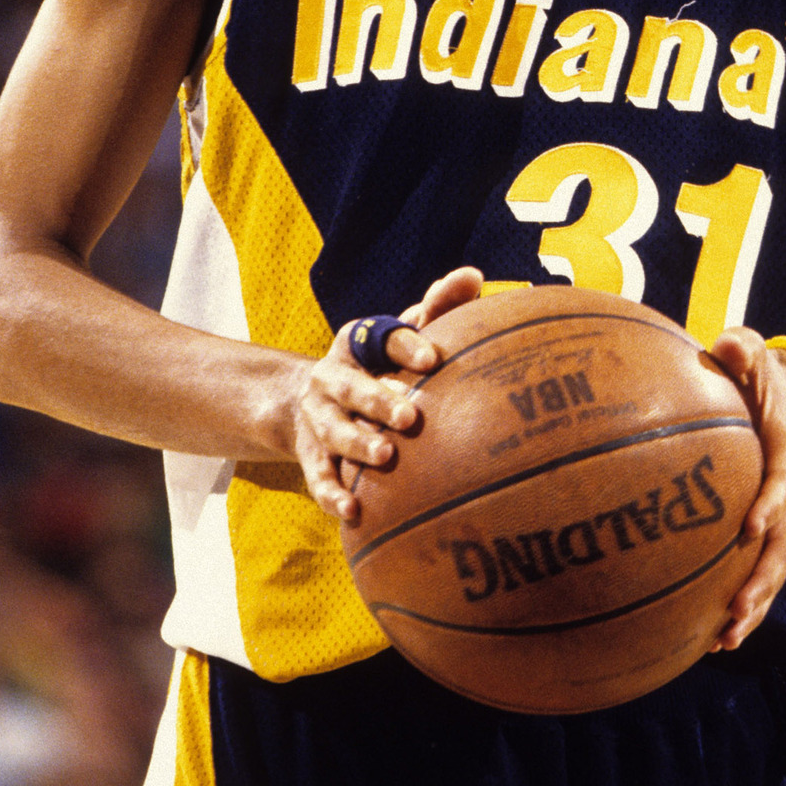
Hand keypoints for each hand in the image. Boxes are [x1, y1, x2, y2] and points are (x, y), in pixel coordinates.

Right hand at [292, 266, 483, 520]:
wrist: (316, 401)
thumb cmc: (379, 365)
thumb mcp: (401, 334)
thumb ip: (438, 306)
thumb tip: (475, 275)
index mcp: (356, 342)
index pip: (379, 335)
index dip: (405, 345)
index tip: (433, 358)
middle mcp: (331, 376)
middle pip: (350, 386)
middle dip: (377, 399)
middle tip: (410, 416)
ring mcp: (317, 417)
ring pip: (333, 431)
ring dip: (357, 443)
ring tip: (384, 456)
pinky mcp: (310, 454)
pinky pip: (318, 476)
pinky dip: (332, 494)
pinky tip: (354, 510)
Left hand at [706, 327, 785, 649]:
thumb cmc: (760, 375)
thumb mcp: (754, 352)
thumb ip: (742, 349)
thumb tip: (726, 344)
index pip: (784, 481)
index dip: (771, 504)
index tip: (749, 527)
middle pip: (783, 544)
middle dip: (762, 579)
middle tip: (735, 607)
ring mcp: (785, 517)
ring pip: (774, 570)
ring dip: (753, 606)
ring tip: (724, 640)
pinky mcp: (770, 532)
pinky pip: (758, 574)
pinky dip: (742, 606)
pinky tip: (711, 639)